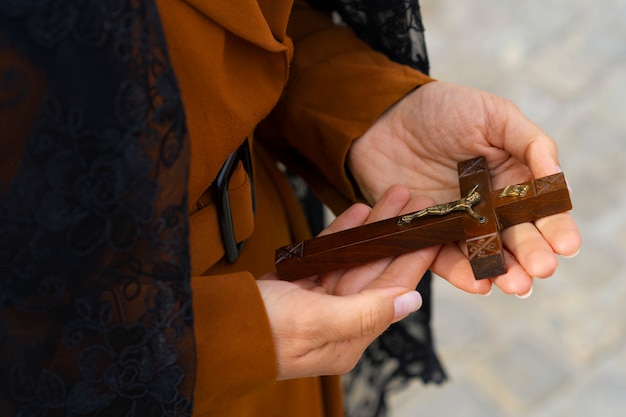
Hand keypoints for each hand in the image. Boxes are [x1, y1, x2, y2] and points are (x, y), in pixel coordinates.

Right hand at [258, 186, 438, 379]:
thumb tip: (411, 301)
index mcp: (349, 336)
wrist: (209, 331)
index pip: (392, 291)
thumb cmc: (260, 333)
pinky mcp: (299, 288)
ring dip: (374, 229)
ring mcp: (318, 303)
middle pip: (376, 270)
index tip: (434, 230)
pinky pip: (327, 257)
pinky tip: (358, 214)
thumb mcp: (315, 323)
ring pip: (354, 259)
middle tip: (417, 202)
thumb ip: (365, 313)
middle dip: (397, 235)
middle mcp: (339, 320)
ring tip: (392, 198)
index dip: (414, 258)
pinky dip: (342, 235)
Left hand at [347, 81, 581, 295]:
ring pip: (485, 254)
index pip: (540, 209)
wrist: (383, 118)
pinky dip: (462, 273)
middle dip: (531, 254)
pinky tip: (480, 284)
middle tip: (542, 269)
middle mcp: (490, 207)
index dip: (556, 227)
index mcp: (512, 178)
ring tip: (517, 285)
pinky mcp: (427, 235)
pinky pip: (444, 258)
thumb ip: (530, 143)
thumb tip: (558, 180)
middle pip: (516, 237)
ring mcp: (458, 223)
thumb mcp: (493, 115)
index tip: (566, 245)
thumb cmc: (442, 110)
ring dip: (503, 271)